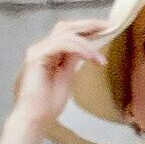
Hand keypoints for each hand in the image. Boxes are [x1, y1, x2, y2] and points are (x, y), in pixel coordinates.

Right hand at [3, 15, 112, 143]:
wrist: (36, 118)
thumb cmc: (48, 103)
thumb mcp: (66, 75)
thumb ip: (72, 59)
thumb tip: (86, 47)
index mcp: (47, 52)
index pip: (67, 32)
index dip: (87, 28)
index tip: (107, 27)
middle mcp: (40, 48)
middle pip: (65, 27)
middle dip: (88, 25)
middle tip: (109, 26)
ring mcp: (37, 51)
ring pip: (66, 35)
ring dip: (88, 44)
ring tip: (101, 60)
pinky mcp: (37, 57)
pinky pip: (62, 44)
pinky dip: (80, 49)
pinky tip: (92, 59)